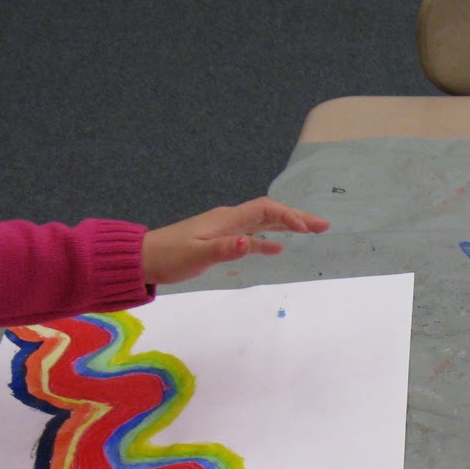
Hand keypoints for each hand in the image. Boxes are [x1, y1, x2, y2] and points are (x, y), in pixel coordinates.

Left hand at [141, 197, 329, 285]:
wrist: (144, 258)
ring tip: (313, 231)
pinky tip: (279, 248)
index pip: (265, 210)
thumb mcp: (196, 255)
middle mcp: (230, 219)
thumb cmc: (169, 257)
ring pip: (264, 222)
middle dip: (297, 217)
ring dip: (288, 225)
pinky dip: (269, 239)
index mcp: (227, 219)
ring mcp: (226, 228)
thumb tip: (249, 243)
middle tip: (324, 225)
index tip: (305, 230)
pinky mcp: (222, 239)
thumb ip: (224, 249)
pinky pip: (252, 235)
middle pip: (270, 212)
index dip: (287, 216)